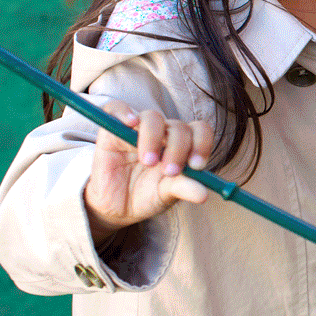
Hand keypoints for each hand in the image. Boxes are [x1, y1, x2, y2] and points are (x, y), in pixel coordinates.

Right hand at [85, 102, 212, 242]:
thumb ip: (184, 189)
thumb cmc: (146, 196)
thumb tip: (204, 195)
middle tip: (170, 171)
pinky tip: (131, 122)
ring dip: (153, 138)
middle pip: (178, 127)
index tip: (197, 166)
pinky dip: (124, 112)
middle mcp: (163, 133)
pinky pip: (116, 109)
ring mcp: (137, 130)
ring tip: (148, 162)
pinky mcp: (111, 131)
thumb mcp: (166, 195)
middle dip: (177, 149)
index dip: (202, 144)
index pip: (199, 131)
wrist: (116, 206)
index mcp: (182, 145)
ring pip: (152, 118)